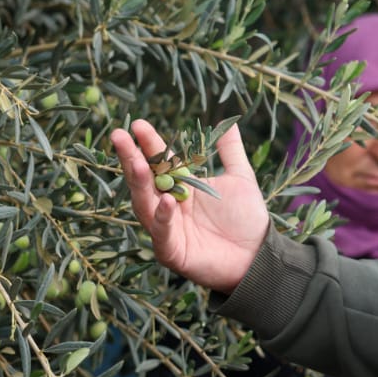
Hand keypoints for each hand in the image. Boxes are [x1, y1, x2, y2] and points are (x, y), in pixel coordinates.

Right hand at [111, 119, 269, 293]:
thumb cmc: (246, 218)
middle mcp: (167, 206)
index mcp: (181, 187)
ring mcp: (167, 229)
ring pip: (145, 205)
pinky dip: (163, 217)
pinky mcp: (172, 252)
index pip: (160, 161)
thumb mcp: (240, 178)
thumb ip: (230, 151)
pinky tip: (166, 200)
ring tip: (137, 164)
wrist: (258, 255)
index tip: (137, 124)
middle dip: (130, 158)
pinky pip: (162, 233)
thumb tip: (229, 122)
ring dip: (140, 185)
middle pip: (144, 180)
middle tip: (119, 136)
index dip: (149, 143)